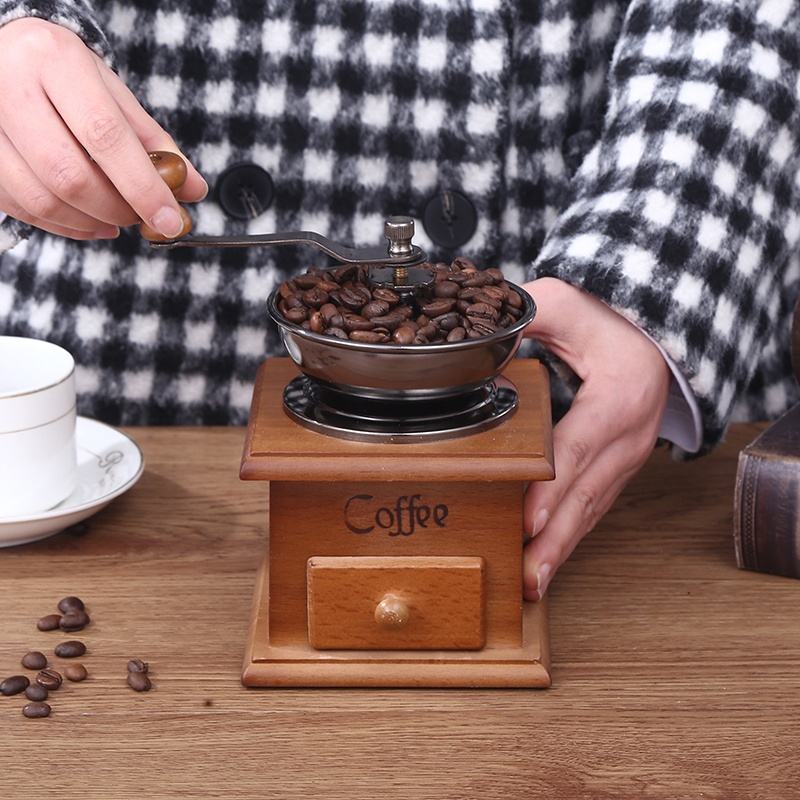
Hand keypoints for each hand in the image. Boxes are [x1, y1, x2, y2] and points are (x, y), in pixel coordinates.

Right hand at [0, 18, 206, 239]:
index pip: (105, 136)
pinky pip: (20, 207)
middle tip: (140, 216)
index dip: (143, 187)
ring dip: (90, 222)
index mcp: (56, 62)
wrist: (6, 53)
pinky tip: (89, 222)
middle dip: (116, 209)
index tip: (171, 220)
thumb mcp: (114, 95)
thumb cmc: (66, 76)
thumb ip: (155, 144)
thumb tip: (193, 189)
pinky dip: (63, 226)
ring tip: (116, 219)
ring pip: (41, 198)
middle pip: (70, 174)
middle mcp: (10, 86)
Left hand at [521, 277, 669, 600]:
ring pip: (592, 510)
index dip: (554, 484)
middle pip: (588, 494)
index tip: (530, 518)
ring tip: (531, 582)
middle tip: (526, 575)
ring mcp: (625, 458)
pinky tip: (546, 560)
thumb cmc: (608, 319)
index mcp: (620, 395)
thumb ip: (530, 316)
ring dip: (561, 548)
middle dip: (556, 538)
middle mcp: (628, 436)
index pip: (581, 445)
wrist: (652, 336)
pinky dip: (569, 537)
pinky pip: (592, 508)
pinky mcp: (615, 469)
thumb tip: (482, 346)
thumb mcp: (568, 302)